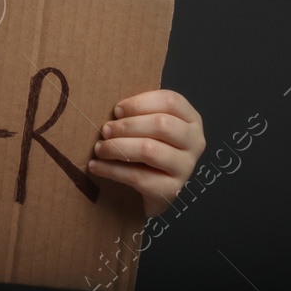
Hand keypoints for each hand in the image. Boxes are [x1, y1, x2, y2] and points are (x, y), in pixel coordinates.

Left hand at [87, 89, 204, 218]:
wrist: (154, 188)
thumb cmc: (149, 147)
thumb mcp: (150, 126)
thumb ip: (139, 114)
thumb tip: (114, 110)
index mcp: (191, 119)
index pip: (170, 101)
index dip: (140, 103)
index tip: (117, 110)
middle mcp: (194, 142)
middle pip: (161, 124)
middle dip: (127, 126)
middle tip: (105, 130)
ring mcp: (185, 167)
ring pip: (149, 149)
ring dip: (117, 147)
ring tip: (99, 148)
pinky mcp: (171, 189)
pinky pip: (138, 176)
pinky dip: (111, 170)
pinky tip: (96, 166)